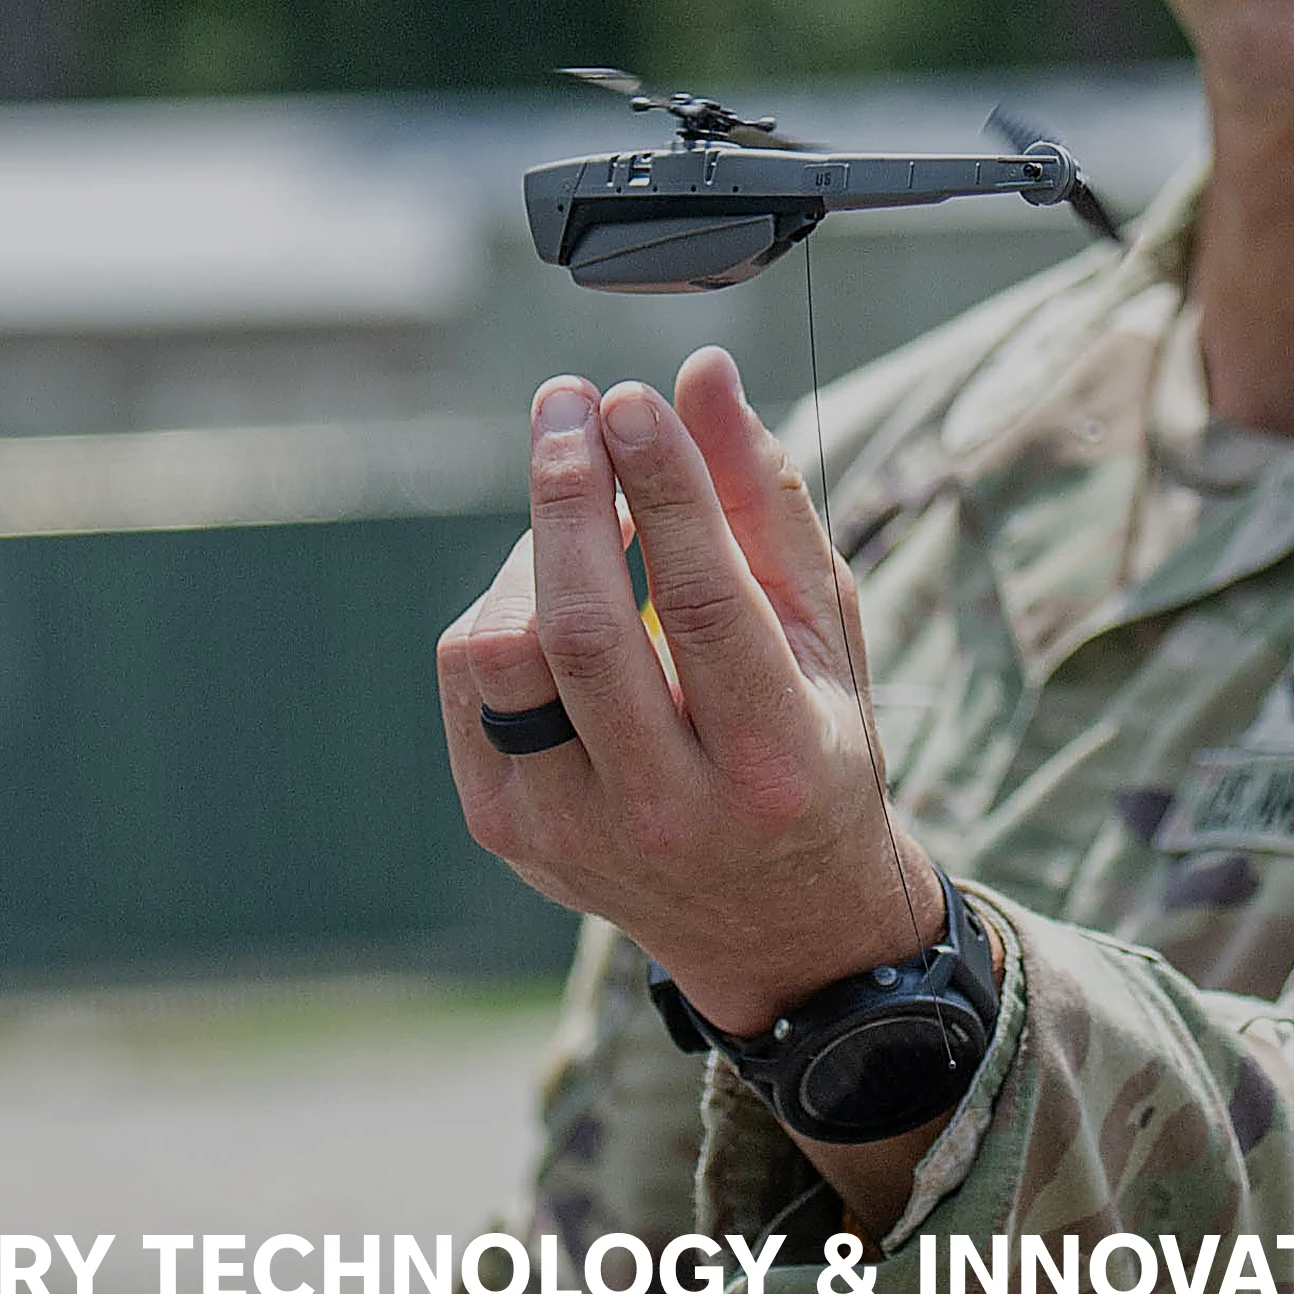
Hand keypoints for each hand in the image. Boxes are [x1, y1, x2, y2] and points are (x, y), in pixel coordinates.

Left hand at [439, 346, 940, 1035]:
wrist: (775, 918)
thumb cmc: (809, 739)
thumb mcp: (824, 630)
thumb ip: (764, 501)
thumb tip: (701, 375)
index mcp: (771, 762)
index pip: (705, 602)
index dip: (664, 485)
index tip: (634, 396)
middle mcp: (669, 812)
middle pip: (582, 628)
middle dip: (567, 493)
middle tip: (570, 404)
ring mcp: (571, 832)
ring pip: (503, 653)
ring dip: (534, 550)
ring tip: (582, 505)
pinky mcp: (505, 828)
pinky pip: (469, 682)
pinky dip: (505, 606)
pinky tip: (554, 584)